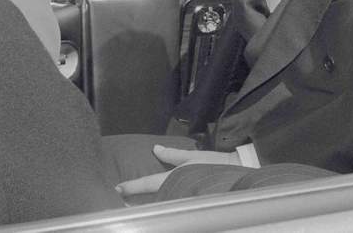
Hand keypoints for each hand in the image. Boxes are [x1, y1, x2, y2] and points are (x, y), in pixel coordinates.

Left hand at [115, 145, 240, 195]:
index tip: (117, 188)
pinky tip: (156, 204)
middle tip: (121, 200)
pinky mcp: (188, 203)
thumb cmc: (214, 164)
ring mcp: (180, 199)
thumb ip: (172, 154)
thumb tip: (155, 149)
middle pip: (149, 199)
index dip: (130, 186)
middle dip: (135, 201)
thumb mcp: (192, 156)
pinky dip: (161, 204)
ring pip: (158, 204)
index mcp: (172, 178)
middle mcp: (174, 191)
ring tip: (134, 203)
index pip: (146, 183)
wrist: (235, 173)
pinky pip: (169, 205)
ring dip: (148, 203)